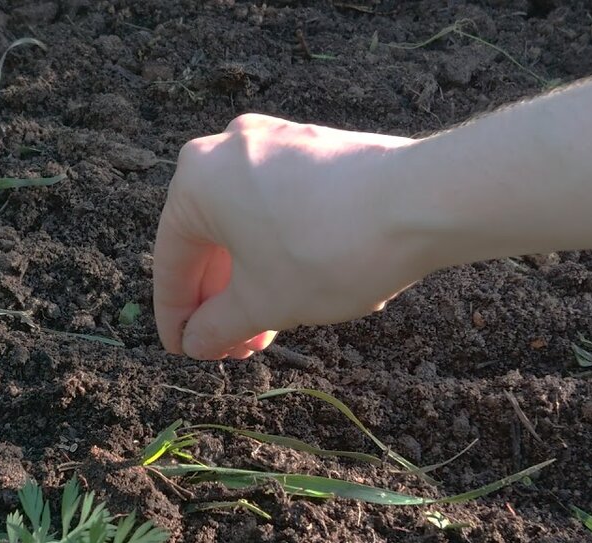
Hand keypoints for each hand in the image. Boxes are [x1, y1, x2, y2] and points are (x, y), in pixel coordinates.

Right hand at [153, 114, 422, 359]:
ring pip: (246, 224)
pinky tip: (297, 289)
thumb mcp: (263, 303)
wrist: (419, 202)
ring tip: (267, 329)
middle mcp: (226, 149)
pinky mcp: (313, 148)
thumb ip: (217, 326)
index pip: (172, 261)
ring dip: (251, 281)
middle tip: (233, 348)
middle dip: (220, 301)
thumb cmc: (328, 250)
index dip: (176, 316)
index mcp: (197, 180)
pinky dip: (277, 250)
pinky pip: (277, 206)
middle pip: (209, 240)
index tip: (183, 351)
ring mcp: (274, 142)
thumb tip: (196, 341)